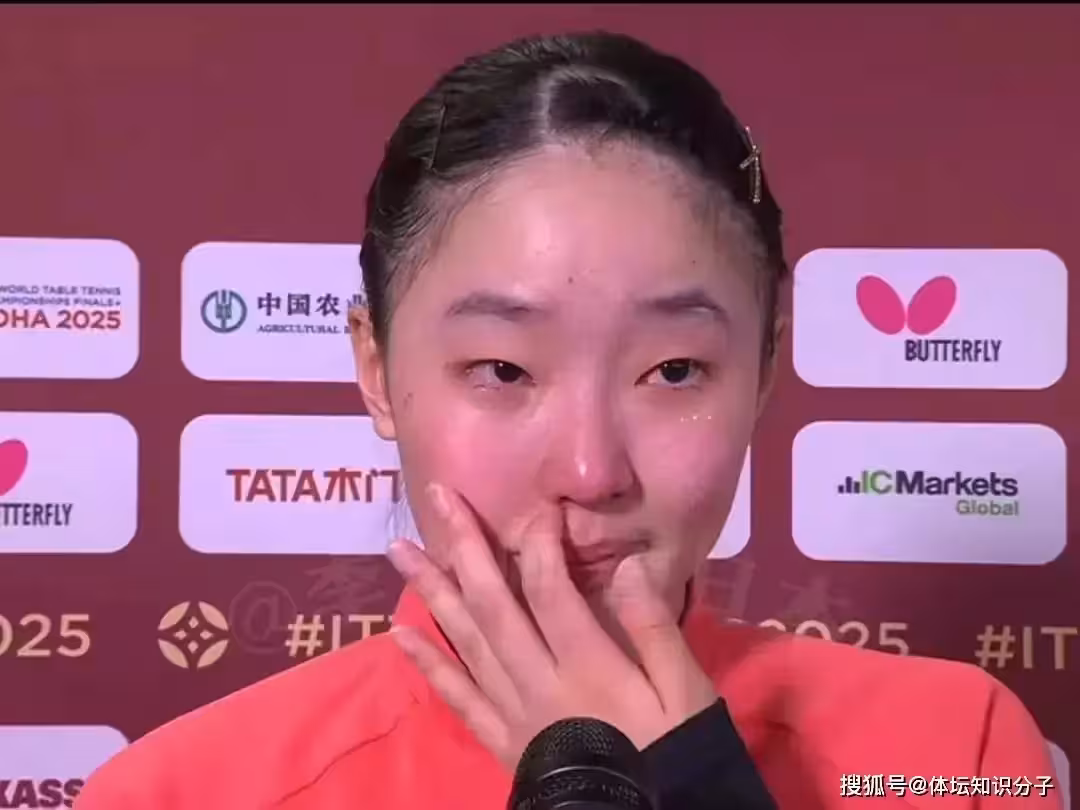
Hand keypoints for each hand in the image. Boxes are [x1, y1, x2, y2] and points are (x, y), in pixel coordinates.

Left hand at [385, 482, 717, 770]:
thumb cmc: (670, 756)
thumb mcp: (685, 694)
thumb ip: (654, 629)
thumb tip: (627, 565)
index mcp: (587, 665)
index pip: (551, 588)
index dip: (541, 541)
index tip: (538, 504)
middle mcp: (537, 679)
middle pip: (493, 602)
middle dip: (465, 546)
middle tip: (437, 496)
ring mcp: (512, 710)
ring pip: (464, 640)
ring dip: (432, 590)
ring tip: (400, 549)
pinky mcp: (500, 738)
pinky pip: (456, 697)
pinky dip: (426, 663)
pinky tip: (398, 633)